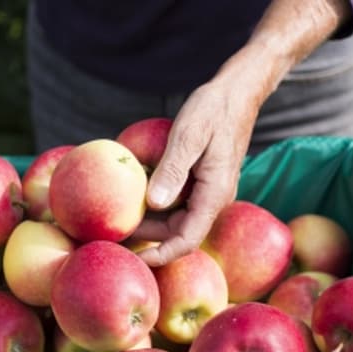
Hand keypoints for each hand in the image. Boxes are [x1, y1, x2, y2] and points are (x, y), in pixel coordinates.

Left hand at [133, 77, 256, 266]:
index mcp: (214, 194)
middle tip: (114, 233)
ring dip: (150, 221)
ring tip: (119, 216)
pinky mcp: (202, 182)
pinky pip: (178, 202)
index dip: (160, 254)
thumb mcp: (189, 136)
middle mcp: (214, 199)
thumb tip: (153, 204)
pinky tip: (134, 195)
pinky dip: (156, 203)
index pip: (187, 240)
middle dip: (148, 239)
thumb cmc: (214, 109)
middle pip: (178, 233)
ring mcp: (209, 192)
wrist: (238, 92)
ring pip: (176, 219)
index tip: (134, 258)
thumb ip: (172, 170)